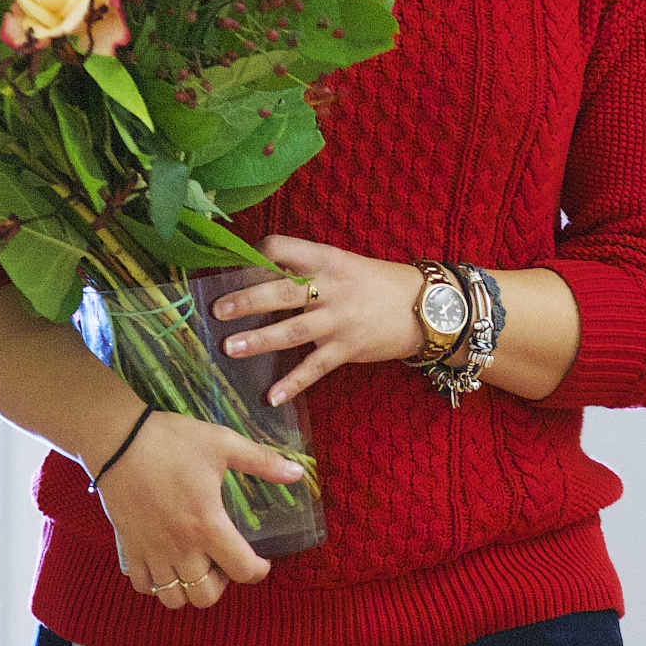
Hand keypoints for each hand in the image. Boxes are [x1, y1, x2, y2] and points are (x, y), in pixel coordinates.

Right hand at [94, 412, 288, 611]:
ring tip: (195, 565)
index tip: (262, 561)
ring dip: (189, 590)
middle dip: (221, 586)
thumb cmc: (171, 441)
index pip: (243, 570)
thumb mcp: (223, 443)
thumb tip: (298, 472)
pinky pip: (143, 585)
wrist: (117, 440)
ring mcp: (151, 551)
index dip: (259, 571)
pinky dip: (157, 584)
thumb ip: (262, 461)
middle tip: (223, 562)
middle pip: (205, 597)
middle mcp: (180, 547)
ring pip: (173, 599)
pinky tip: (166, 563)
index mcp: (207, 525)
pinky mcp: (129, 547)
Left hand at [207, 234, 425, 407]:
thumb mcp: (343, 265)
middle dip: (246, 300)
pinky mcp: (348, 348)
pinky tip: (272, 396)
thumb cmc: (378, 284)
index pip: (280, 249)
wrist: (427, 306)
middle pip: (281, 291)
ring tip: (230, 348)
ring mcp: (340, 320)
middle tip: (218, 310)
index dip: (254, 258)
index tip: (235, 270)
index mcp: (326, 259)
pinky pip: (315, 368)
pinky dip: (293, 383)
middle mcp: (331, 287)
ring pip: (292, 330)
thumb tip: (258, 277)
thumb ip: (307, 270)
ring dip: (259, 340)